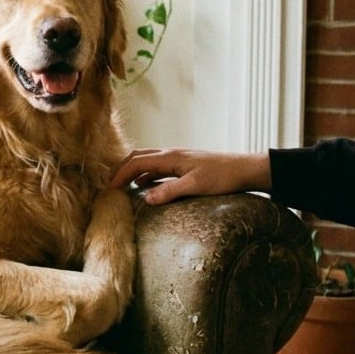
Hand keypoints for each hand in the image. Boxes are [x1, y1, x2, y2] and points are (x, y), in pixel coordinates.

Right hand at [110, 148, 271, 204]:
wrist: (245, 169)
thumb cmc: (223, 177)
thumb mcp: (195, 186)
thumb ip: (170, 191)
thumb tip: (145, 198)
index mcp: (171, 157)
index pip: (137, 162)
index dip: (121, 174)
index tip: (109, 189)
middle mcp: (171, 155)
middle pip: (138, 157)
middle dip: (122, 169)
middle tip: (110, 185)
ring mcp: (177, 159)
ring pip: (147, 161)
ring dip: (133, 171)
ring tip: (123, 187)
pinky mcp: (184, 165)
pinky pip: (158, 168)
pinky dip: (146, 175)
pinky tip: (145, 187)